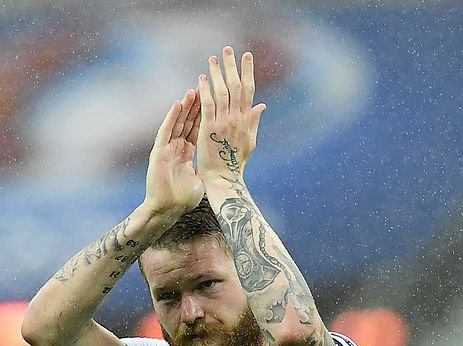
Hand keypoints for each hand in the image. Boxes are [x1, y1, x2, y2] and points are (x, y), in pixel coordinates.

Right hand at [143, 89, 204, 216]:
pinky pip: (166, 131)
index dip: (206, 113)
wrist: (166, 210)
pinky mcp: (159, 152)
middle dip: (197, 104)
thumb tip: (218, 163)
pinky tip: (177, 104)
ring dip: (185, 106)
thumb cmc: (182, 199)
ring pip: (178, 122)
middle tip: (206, 86)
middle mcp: (177, 147)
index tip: (214, 98)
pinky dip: (172, 117)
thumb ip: (207, 166)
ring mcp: (167, 148)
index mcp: (187, 153)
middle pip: (189, 121)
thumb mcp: (199, 179)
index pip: (198, 128)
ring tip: (193, 89)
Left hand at [197, 46, 266, 183]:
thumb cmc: (236, 162)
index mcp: (247, 120)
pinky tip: (201, 79)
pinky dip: (205, 91)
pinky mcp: (209, 129)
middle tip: (228, 49)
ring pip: (221, 92)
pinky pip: (207, 106)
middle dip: (232, 66)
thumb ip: (254, 121)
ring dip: (217, 74)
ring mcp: (223, 123)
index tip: (246, 56)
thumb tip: (262, 105)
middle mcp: (237, 118)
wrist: (225, 179)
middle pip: (236, 86)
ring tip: (213, 58)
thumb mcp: (250, 140)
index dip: (248, 71)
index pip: (249, 90)